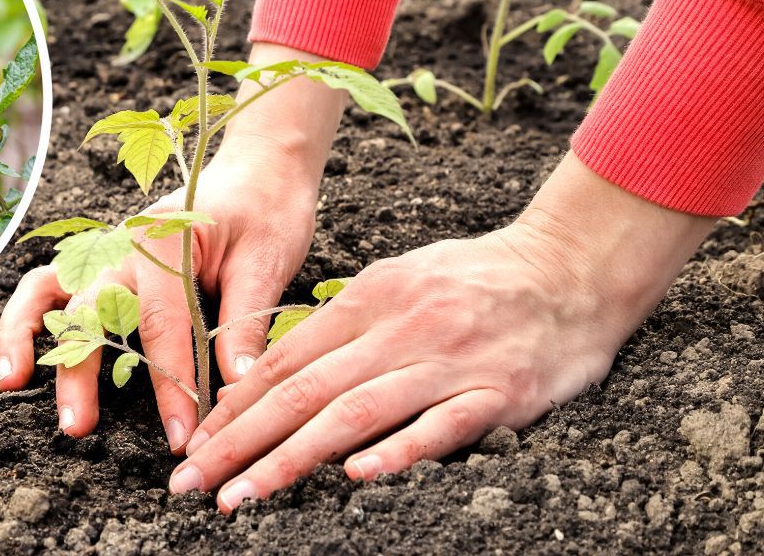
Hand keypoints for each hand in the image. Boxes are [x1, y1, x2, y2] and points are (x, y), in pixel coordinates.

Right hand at [0, 43, 347, 452]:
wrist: (261, 168)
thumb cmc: (266, 211)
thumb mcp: (267, 263)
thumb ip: (244, 326)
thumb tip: (236, 390)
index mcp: (163, 238)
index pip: (160, 324)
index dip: (170, 385)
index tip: (182, 434)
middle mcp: (122, 242)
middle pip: (88, 310)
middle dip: (78, 371)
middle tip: (76, 427)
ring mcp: (104, 251)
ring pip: (46, 289)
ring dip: (25, 335)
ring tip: (13, 381)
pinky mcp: (101, 263)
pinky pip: (50, 287)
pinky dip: (27, 319)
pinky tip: (19, 358)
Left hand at [169, 153, 715, 510]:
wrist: (571, 267)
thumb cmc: (477, 278)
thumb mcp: (400, 279)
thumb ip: (346, 323)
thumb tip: (285, 366)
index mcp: (369, 297)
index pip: (284, 360)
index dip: (234, 406)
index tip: (195, 445)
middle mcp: (398, 328)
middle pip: (303, 392)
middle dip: (238, 443)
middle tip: (191, 484)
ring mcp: (446, 362)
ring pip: (354, 413)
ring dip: (289, 459)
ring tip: (242, 496)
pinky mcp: (496, 394)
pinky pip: (439, 426)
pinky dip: (396, 451)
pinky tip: (356, 477)